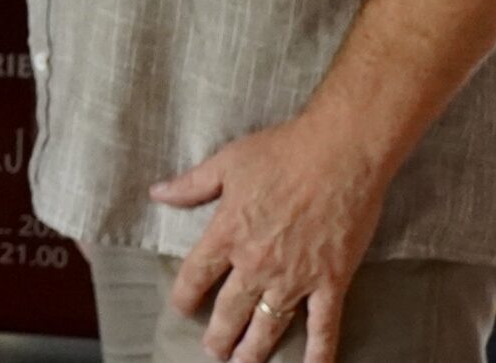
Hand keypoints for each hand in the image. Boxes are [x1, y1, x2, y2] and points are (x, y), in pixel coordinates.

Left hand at [153, 112, 394, 362]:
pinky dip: (318, 353)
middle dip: (219, 335)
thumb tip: (157, 193)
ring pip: (268, 324)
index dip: (185, 295)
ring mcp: (295, 277)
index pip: (196, 274)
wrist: (338, 154)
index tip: (181, 308)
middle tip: (213, 351)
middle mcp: (257, 262)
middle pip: (230, 309)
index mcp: (228, 232)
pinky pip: (323, 327)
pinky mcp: (331, 282)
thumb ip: (191, 185)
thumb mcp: (227, 162)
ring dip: (253, 349)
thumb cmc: (282, 152)